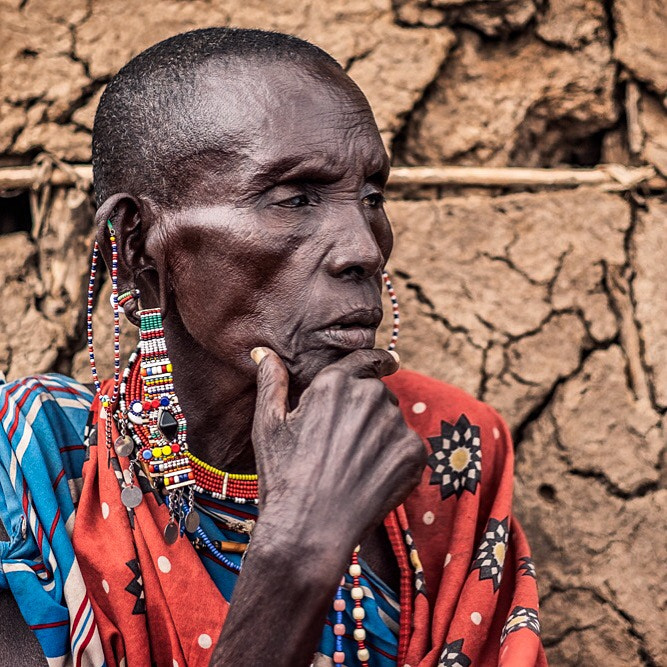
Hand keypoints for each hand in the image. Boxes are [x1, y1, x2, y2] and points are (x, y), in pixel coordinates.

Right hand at [250, 347, 425, 552]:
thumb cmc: (283, 476)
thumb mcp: (268, 425)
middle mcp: (370, 396)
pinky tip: (369, 479)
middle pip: (378, 394)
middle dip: (366, 411)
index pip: (367, 358)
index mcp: (335, 383)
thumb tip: (265, 353)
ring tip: (351, 467)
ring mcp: (395, 424)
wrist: (309, 531)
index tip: (389, 362)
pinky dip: (394, 460)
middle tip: (342, 446)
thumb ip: (271, 382)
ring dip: (380, 436)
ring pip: (393, 421)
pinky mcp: (414, 453)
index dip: (378, 360)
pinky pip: (407, 447)